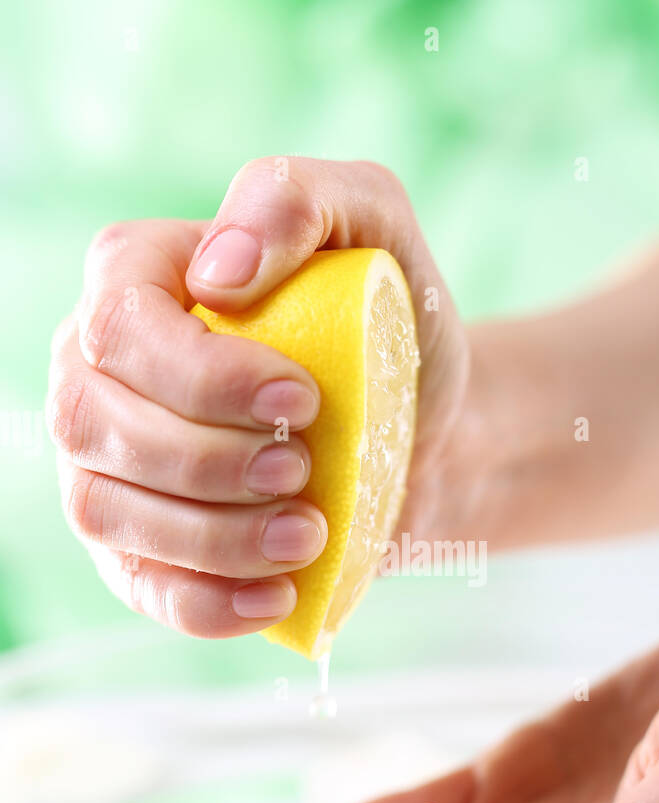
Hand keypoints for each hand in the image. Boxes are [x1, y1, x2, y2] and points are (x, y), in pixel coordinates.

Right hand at [47, 157, 468, 636]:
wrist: (421, 431)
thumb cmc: (389, 325)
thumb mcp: (373, 226)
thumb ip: (297, 199)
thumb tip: (215, 274)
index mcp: (135, 282)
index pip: (118, 325)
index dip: (202, 375)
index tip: (302, 397)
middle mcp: (98, 372)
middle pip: (93, 422)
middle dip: (207, 459)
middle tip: (304, 465)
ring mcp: (107, 466)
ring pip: (105, 510)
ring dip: (213, 535)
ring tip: (308, 534)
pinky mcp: (141, 549)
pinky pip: (140, 587)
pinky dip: (207, 603)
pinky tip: (278, 595)